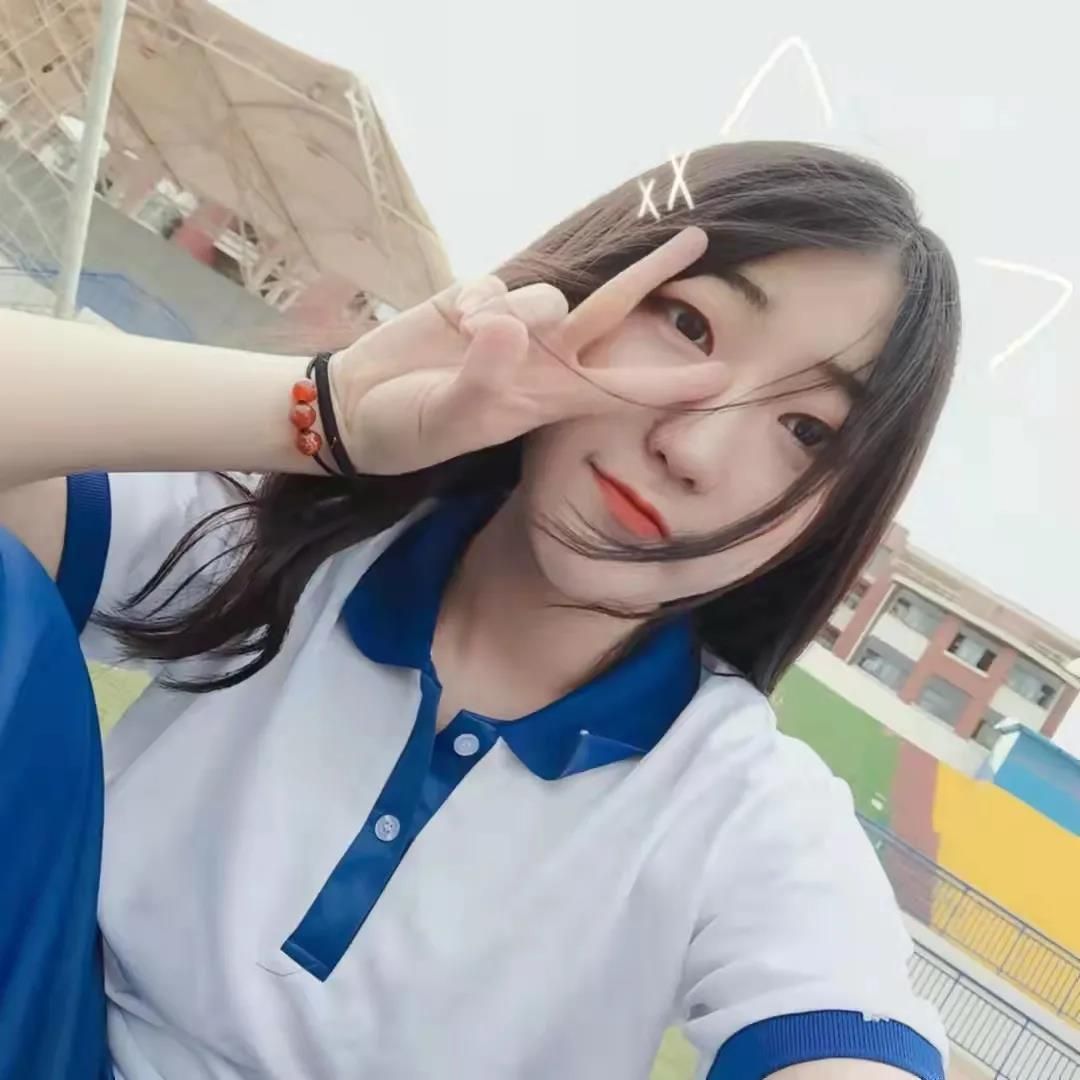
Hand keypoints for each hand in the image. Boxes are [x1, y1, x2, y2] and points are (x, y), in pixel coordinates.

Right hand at [330, 227, 726, 475]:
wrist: (357, 405)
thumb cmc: (409, 428)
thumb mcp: (445, 419)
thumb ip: (481, 377)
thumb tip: (509, 324)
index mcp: (547, 400)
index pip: (620, 389)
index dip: (670, 384)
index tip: (723, 377)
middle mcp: (543, 359)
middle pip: (610, 311)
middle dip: (653, 275)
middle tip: (699, 240)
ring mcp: (513, 326)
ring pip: (546, 294)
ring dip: (514, 312)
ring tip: (468, 341)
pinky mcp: (478, 298)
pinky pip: (496, 283)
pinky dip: (474, 300)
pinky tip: (451, 324)